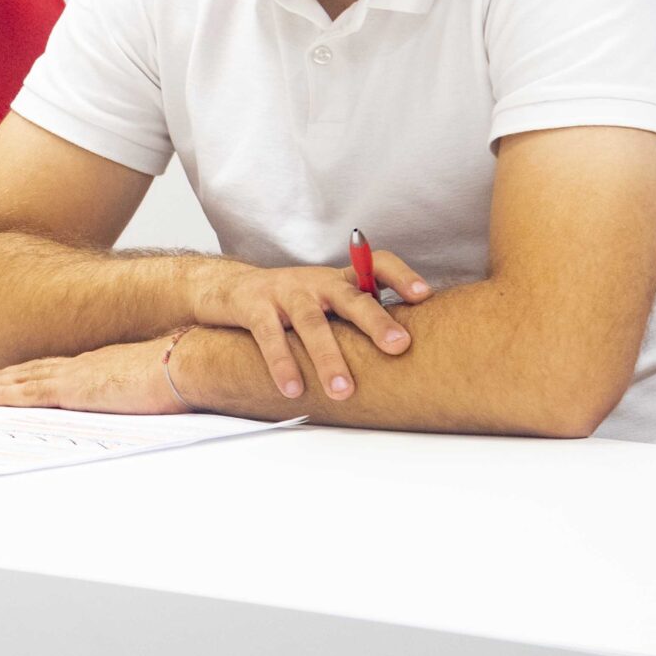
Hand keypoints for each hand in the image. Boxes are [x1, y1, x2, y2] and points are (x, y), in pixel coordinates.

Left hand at [0, 338, 186, 415]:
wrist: (190, 360)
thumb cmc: (187, 369)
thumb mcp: (162, 380)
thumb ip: (148, 387)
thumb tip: (156, 396)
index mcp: (105, 363)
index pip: (60, 369)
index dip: (34, 372)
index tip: (15, 376)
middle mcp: (86, 364)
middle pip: (35, 370)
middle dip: (5, 377)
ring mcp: (78, 374)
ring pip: (25, 379)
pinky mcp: (75, 389)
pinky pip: (30, 392)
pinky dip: (4, 394)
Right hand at [191, 250, 431, 401]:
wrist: (231, 289)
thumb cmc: (291, 303)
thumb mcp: (326, 303)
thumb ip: (357, 318)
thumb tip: (408, 354)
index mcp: (339, 280)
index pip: (376, 265)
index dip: (401, 276)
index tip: (424, 296)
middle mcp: (316, 282)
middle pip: (350, 297)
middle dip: (376, 321)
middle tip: (399, 347)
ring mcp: (285, 292)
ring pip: (312, 323)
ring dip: (329, 358)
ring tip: (343, 391)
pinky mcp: (255, 307)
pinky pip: (270, 336)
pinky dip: (282, 363)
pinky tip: (293, 389)